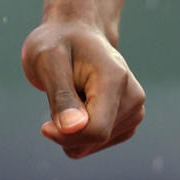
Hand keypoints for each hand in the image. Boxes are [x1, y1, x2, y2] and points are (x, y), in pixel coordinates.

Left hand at [20, 19, 144, 158]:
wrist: (74, 34)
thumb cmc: (58, 43)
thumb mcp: (48, 60)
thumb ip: (60, 95)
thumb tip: (74, 128)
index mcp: (115, 79)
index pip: (96, 130)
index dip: (65, 136)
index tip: (44, 127)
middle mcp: (133, 97)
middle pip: (95, 140)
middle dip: (67, 128)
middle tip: (59, 94)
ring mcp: (134, 111)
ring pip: (94, 145)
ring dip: (72, 129)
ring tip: (71, 94)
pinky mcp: (128, 122)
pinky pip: (96, 145)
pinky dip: (79, 132)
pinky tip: (77, 104)